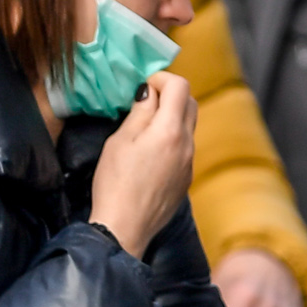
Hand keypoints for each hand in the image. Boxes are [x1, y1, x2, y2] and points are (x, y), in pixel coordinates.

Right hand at [88, 71, 198, 256]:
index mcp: (171, 131)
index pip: (181, 86)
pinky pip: (186, 147)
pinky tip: (151, 153)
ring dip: (172, 117)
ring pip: (190, 126)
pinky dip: (173, 138)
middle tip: (145, 103)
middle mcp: (188, 144)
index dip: (161, 79)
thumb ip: (140, 113)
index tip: (143, 88)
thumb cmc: (116, 182)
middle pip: (191, 103)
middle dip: (170, 95)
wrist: (125, 228)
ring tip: (145, 128)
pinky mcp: (187, 178)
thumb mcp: (120, 141)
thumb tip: (150, 92)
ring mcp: (190, 163)